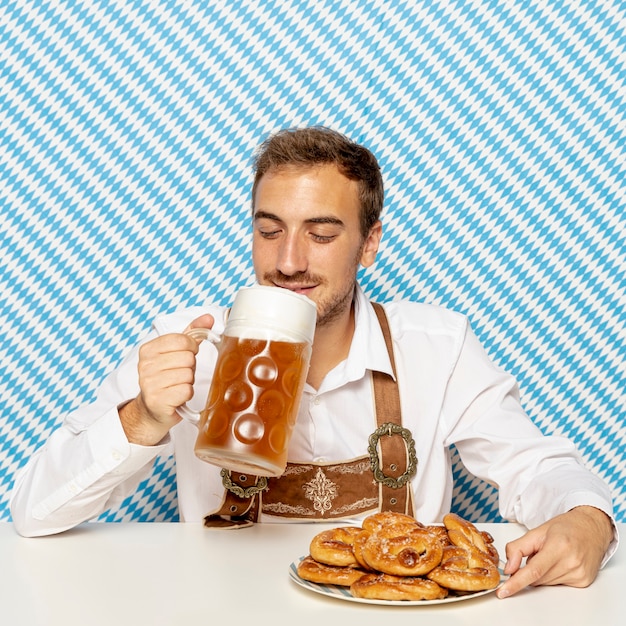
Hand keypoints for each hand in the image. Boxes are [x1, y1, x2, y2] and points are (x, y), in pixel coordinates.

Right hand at [119, 314, 214, 444]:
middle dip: (190, 367)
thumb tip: (208, 318)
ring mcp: (149, 383)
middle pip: (188, 358)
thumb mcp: (176, 352)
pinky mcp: (157, 400)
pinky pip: (186, 390)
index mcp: (148, 349)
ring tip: (177, 385)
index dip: (192, 349)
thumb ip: (192, 333)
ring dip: (188, 382)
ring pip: (188, 374)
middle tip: (180, 374)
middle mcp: (145, 365)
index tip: (186, 356)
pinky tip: (177, 396)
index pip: (183, 340)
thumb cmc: (167, 377)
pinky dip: (186, 394)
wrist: (153, 409)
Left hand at [496, 506, 613, 597]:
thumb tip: (508, 569)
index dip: (516, 582)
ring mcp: (579, 574)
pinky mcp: (583, 582)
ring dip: (542, 573)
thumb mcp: (537, 531)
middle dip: (530, 569)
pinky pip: (558, 584)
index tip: (503, 591)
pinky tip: (561, 562)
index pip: (533, 570)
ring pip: (546, 583)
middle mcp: (571, 562)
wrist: (591, 528)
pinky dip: (553, 575)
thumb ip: (517, 548)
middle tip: (538, 553)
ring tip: (553, 555)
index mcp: (558, 546)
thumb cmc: (565, 527)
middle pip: (537, 578)